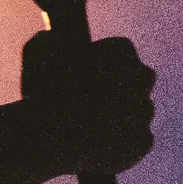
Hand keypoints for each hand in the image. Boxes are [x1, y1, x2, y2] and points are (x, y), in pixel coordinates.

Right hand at [21, 32, 155, 176]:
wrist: (55, 137)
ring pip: (139, 111)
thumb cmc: (44, 92)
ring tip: (94, 127)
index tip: (84, 74)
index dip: (102, 63)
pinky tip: (101, 146)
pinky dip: (123, 144)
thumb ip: (46, 41)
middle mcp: (143, 76)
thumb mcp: (37, 54)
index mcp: (122, 50)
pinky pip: (137, 140)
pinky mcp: (144, 141)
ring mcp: (145, 110)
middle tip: (94, 100)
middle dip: (122, 87)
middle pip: (138, 79)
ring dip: (124, 116)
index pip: (120, 52)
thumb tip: (49, 38)